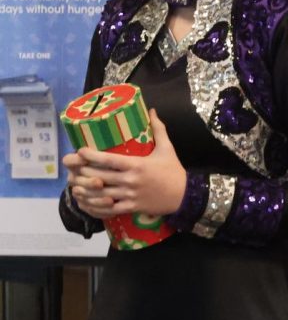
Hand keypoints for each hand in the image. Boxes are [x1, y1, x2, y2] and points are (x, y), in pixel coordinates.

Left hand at [65, 110, 186, 217]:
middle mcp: (130, 180)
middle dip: (82, 171)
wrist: (184, 195)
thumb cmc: (173, 170)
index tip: (80, 150)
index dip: (91, 155)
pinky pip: (108, 209)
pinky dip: (95, 206)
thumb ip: (158, 129)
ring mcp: (129, 195)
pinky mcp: (131, 207)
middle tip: (71, 166)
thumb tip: (152, 110)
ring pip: (100, 194)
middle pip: (99, 176)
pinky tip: (86, 202)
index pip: (108, 159)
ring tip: (74, 184)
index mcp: (137, 164)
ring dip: (85, 189)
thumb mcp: (167, 148)